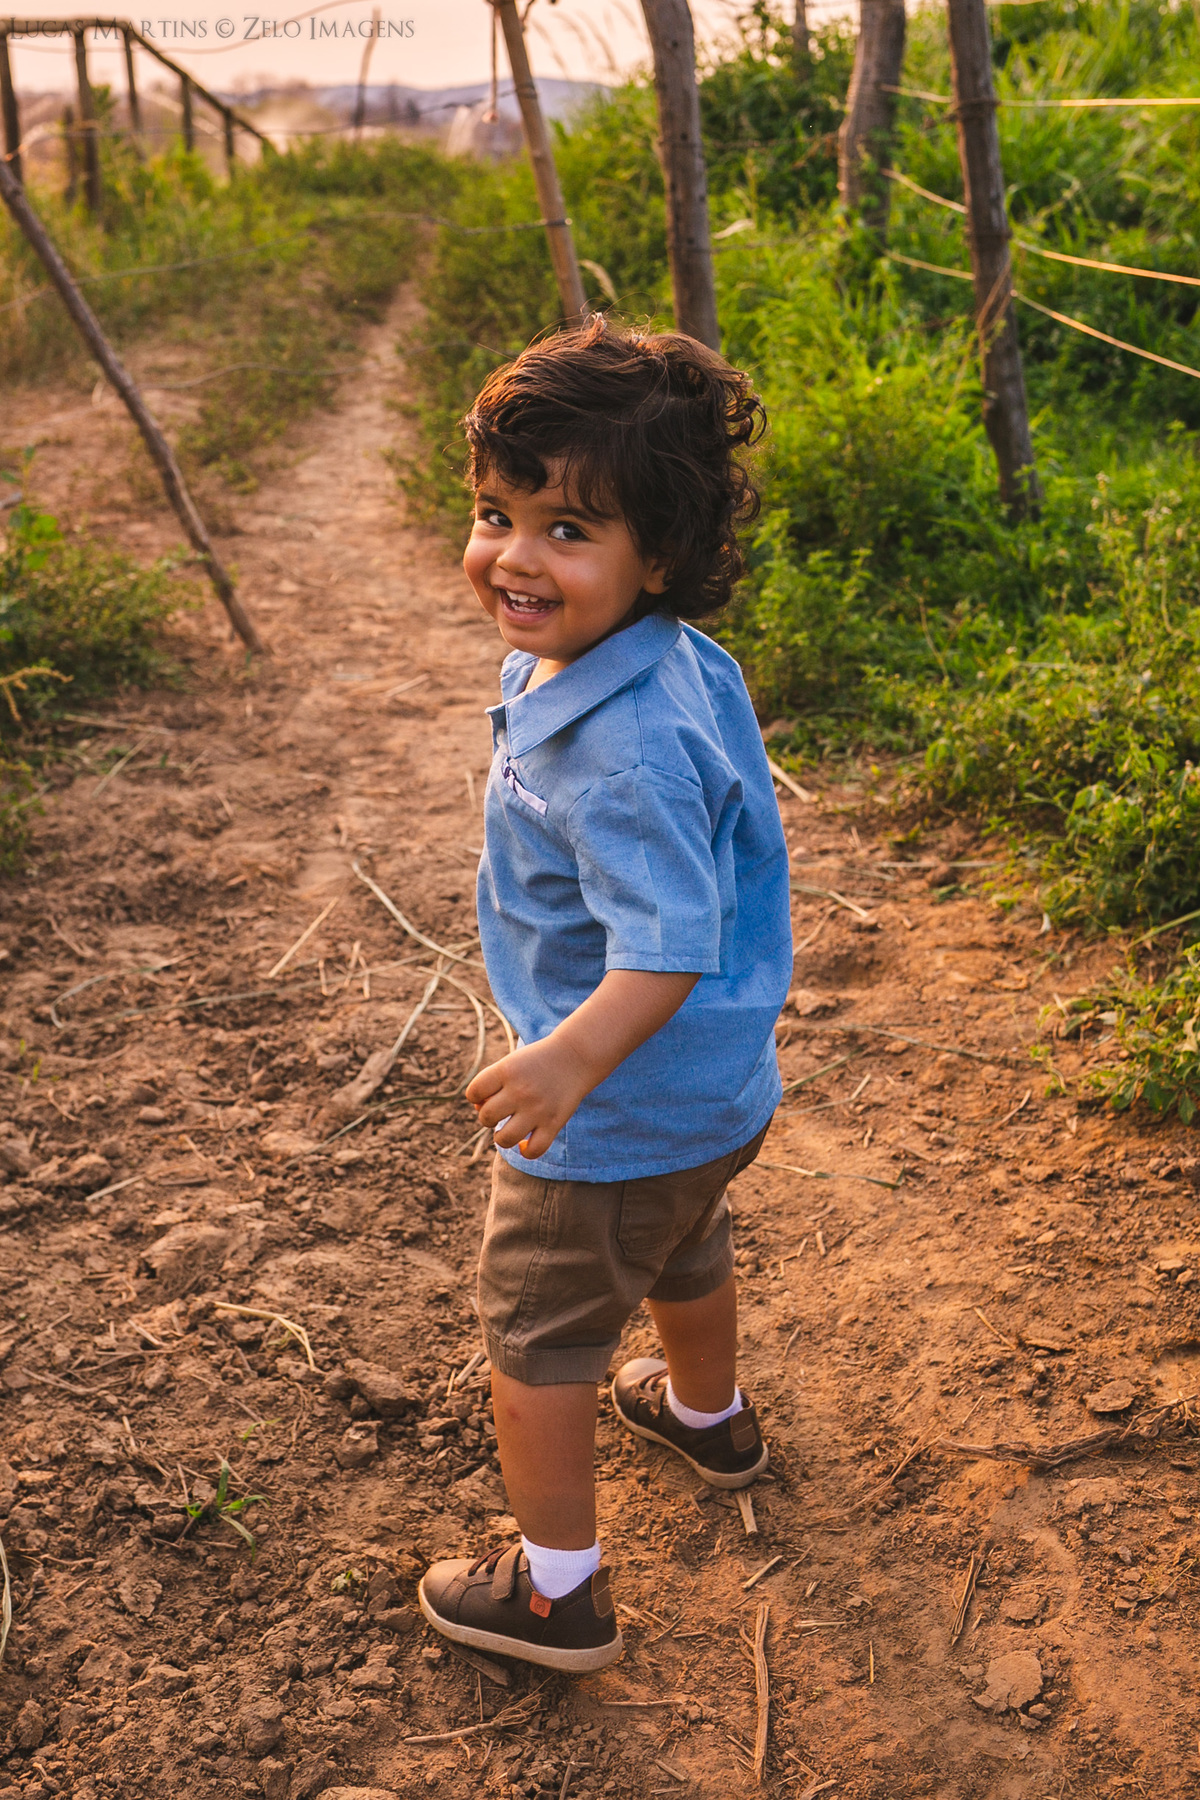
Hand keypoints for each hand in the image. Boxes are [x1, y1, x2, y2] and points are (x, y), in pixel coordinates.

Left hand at [466, 1035, 595, 1159]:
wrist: (576, 1056)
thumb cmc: (537, 1062)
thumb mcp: (511, 1063)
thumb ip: (491, 1085)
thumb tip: (479, 1111)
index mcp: (506, 1070)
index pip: (473, 1093)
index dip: (476, 1097)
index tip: (489, 1094)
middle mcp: (520, 1090)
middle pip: (486, 1117)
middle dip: (488, 1118)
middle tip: (502, 1112)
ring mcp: (537, 1109)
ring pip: (504, 1139)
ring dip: (501, 1138)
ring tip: (509, 1130)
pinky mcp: (554, 1123)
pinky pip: (534, 1150)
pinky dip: (526, 1151)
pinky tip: (525, 1143)